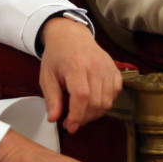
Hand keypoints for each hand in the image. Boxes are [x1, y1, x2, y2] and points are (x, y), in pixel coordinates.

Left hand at [38, 17, 121, 132]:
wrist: (71, 35)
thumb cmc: (57, 56)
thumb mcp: (47, 75)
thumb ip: (51, 98)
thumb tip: (53, 119)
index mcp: (76, 65)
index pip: (82, 96)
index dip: (77, 115)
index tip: (69, 126)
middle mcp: (96, 66)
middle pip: (96, 102)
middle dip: (84, 118)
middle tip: (72, 121)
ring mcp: (108, 68)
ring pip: (107, 102)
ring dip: (94, 114)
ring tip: (81, 113)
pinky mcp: (115, 70)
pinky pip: (115, 94)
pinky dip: (106, 103)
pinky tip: (93, 102)